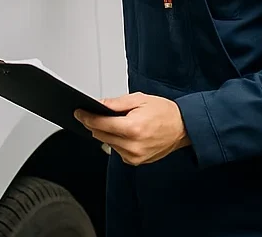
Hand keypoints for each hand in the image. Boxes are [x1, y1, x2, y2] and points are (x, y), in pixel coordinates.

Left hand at [74, 93, 190, 165]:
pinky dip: (116, 141)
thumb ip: (115, 104)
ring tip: (117, 122)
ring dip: (106, 133)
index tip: (78, 112)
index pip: (100, 124)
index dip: (86, 117)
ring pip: (107, 143)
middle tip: (93, 114)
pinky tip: (124, 133)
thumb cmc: (164, 112)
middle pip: (100, 135)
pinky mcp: (136, 161)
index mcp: (133, 128)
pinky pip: (116, 150)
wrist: (183, 128)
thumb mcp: (138, 99)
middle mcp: (133, 145)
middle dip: (94, 124)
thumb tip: (98, 105)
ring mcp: (134, 156)